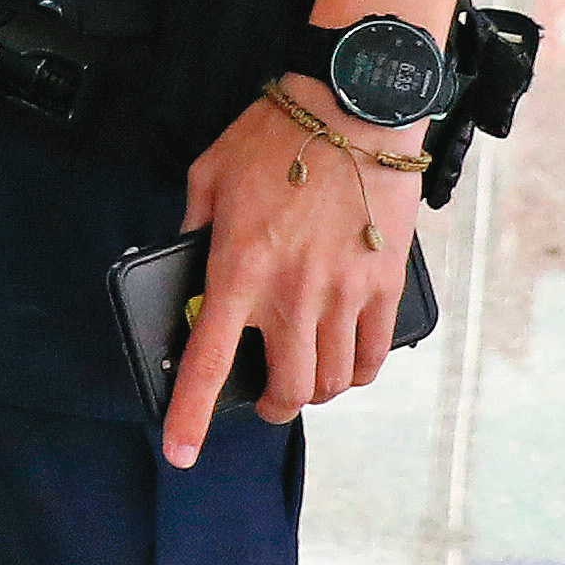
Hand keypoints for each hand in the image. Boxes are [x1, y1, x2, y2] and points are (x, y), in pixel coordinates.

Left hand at [165, 82, 420, 467]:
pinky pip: (373, 354)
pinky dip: (357, 371)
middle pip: (288, 390)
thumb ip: (193, 228)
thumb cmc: (274, 138)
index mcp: (237, 271)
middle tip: (263, 398)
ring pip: (332, 381)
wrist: (350, 111)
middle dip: (271, 407)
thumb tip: (187, 258)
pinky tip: (345, 360)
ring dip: (315, 391)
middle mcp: (292, 294)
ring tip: (304, 377)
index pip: (210, 362)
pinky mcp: (384, 285)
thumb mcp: (207, 178)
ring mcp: (343, 294)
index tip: (180, 453)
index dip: (192, 416)